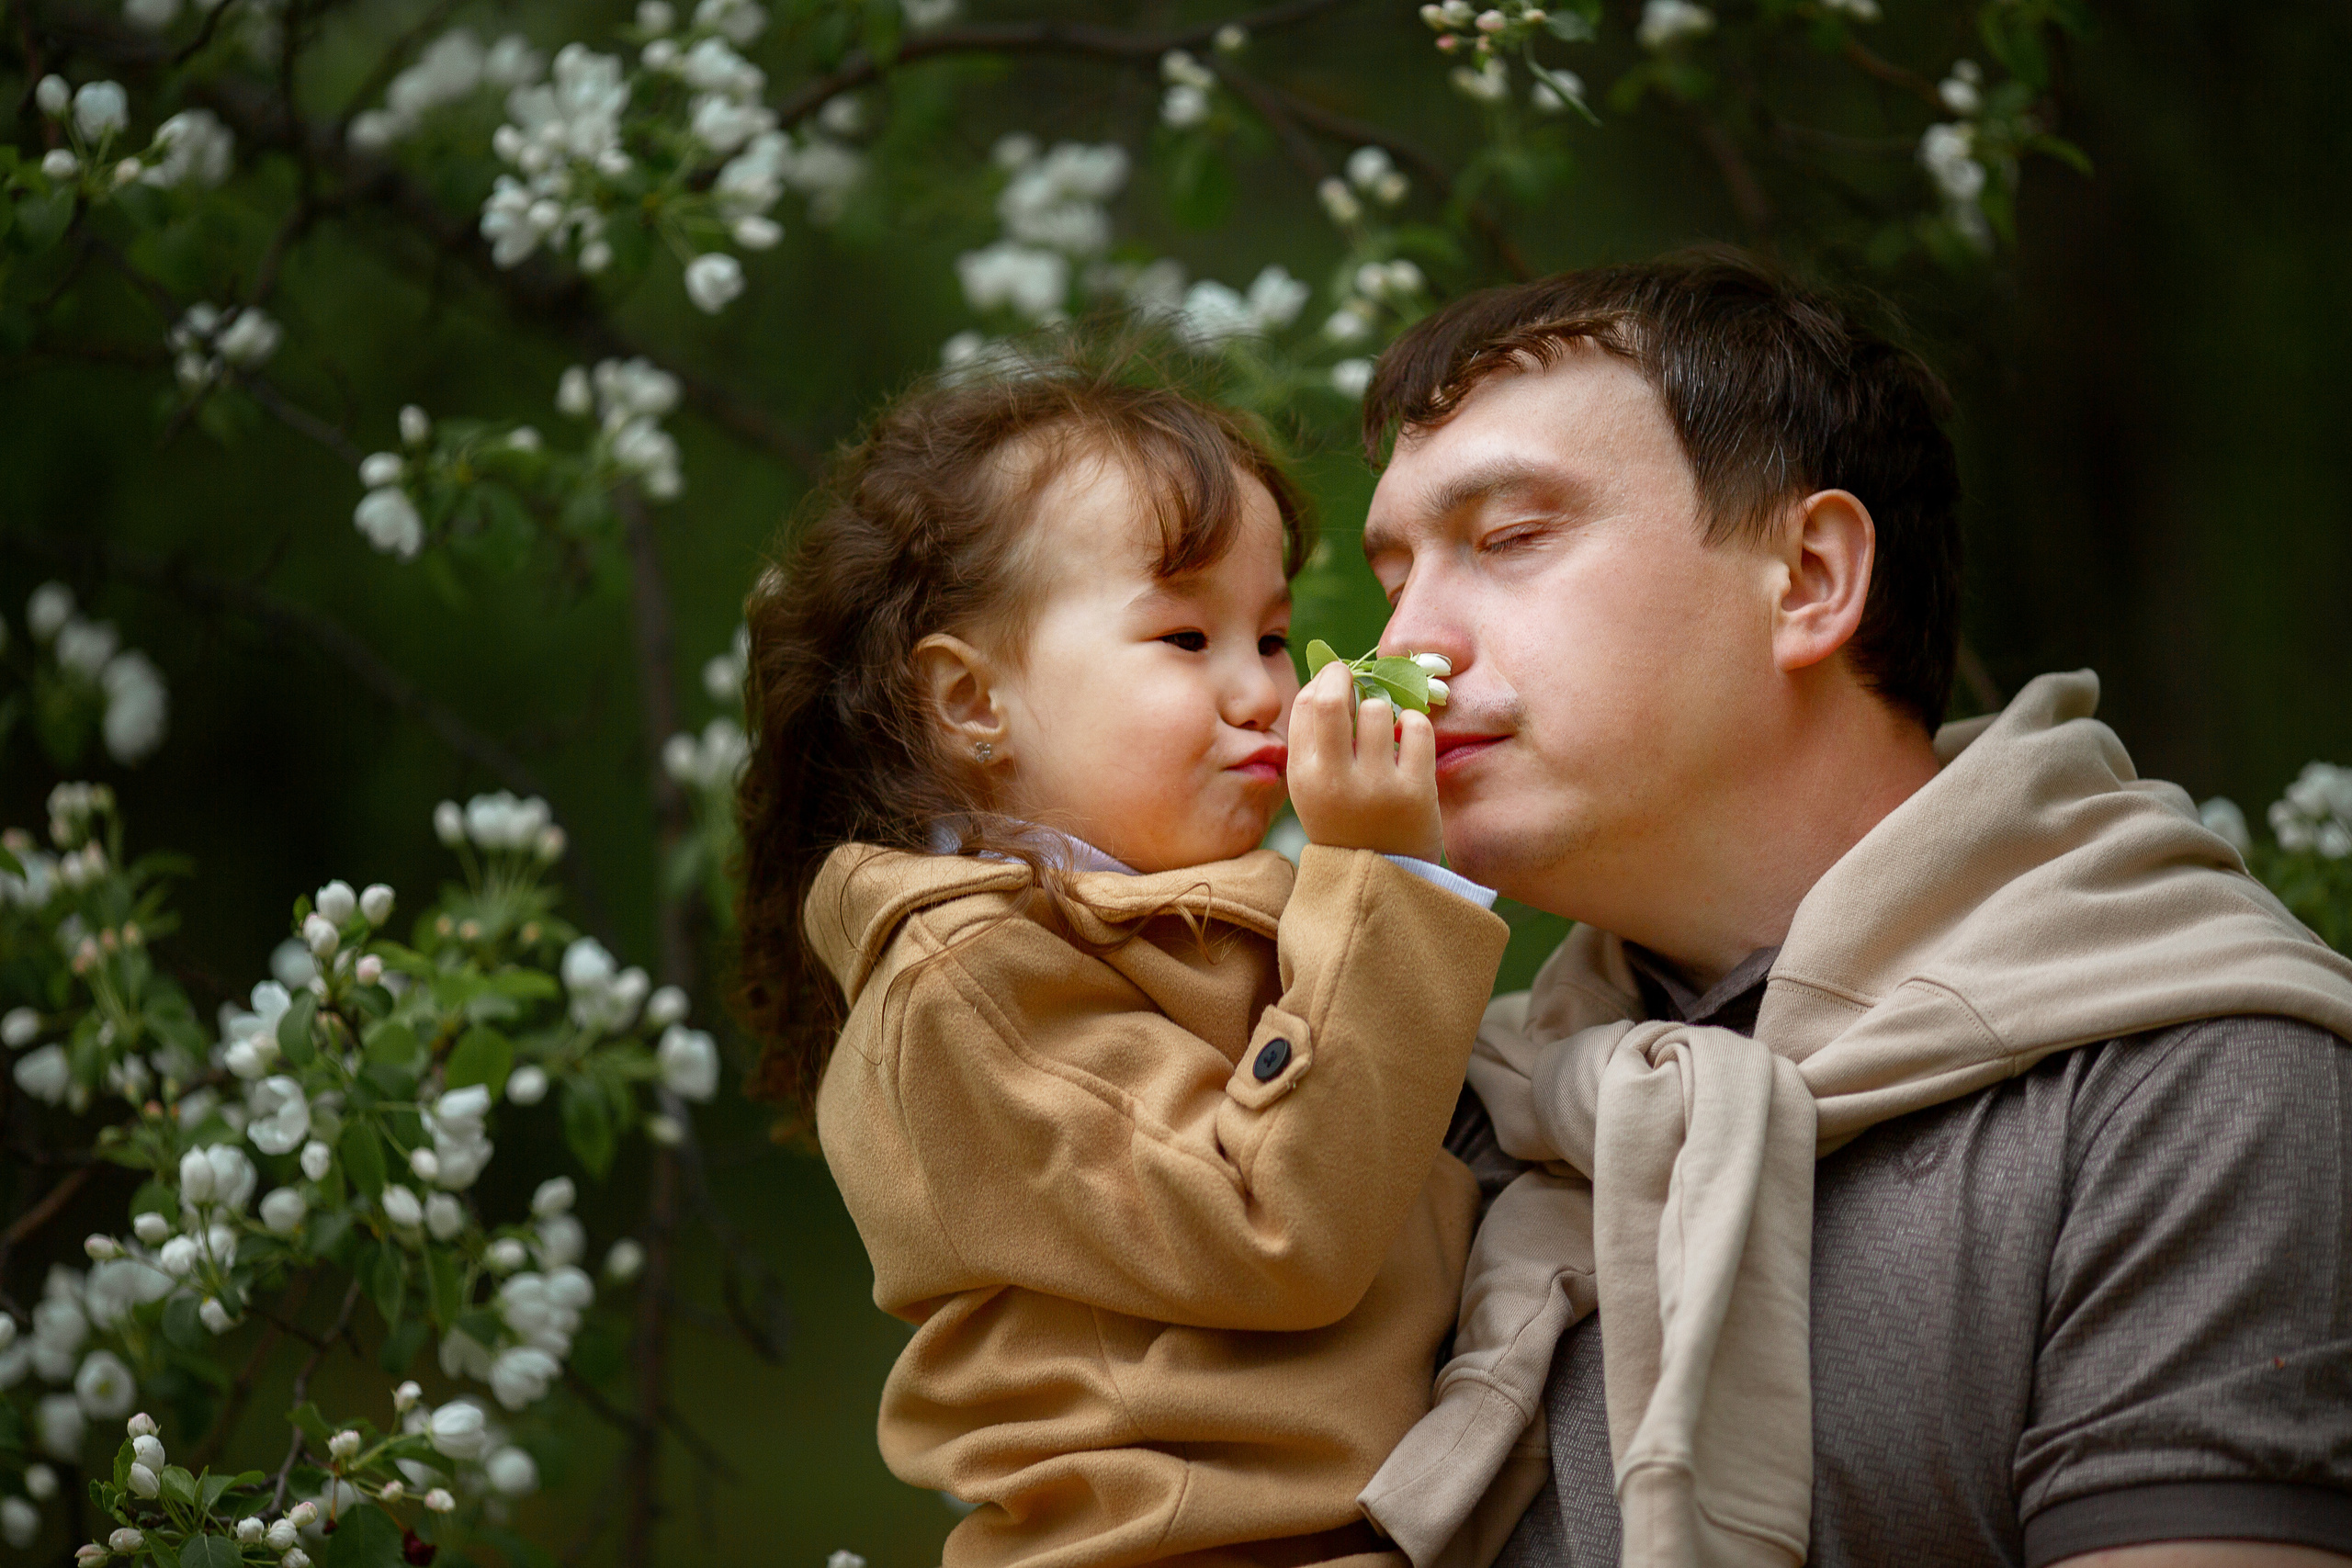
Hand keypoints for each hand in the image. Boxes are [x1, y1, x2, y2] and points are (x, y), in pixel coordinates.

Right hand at [1287, 661, 1443, 861]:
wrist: (1381, 879)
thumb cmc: (1344, 821)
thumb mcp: (1312, 788)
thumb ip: (1314, 740)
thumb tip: (1328, 678)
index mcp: (1303, 777)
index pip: (1305, 704)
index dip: (1323, 682)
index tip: (1337, 682)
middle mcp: (1334, 780)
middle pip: (1333, 699)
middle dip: (1345, 677)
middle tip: (1356, 679)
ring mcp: (1376, 785)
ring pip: (1377, 709)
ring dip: (1383, 707)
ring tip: (1384, 726)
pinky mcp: (1415, 791)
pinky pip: (1416, 727)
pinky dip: (1413, 722)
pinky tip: (1407, 737)